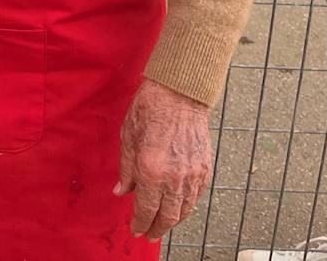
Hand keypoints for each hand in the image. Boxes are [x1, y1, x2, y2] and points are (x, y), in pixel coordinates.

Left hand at [114, 78, 211, 241]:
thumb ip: (126, 170)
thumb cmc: (149, 110)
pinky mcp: (205, 168)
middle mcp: (174, 177)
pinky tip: (178, 208)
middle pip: (167, 216)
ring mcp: (193, 174)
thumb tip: (121, 191)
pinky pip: (196, 197)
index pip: (145, 209)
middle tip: (148, 234)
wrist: (178, 93)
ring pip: (184, 210)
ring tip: (162, 225)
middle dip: (156, 229)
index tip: (135, 229)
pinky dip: (186, 207)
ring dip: (172, 221)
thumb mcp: (127, 138)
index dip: (139, 223)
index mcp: (151, 170)